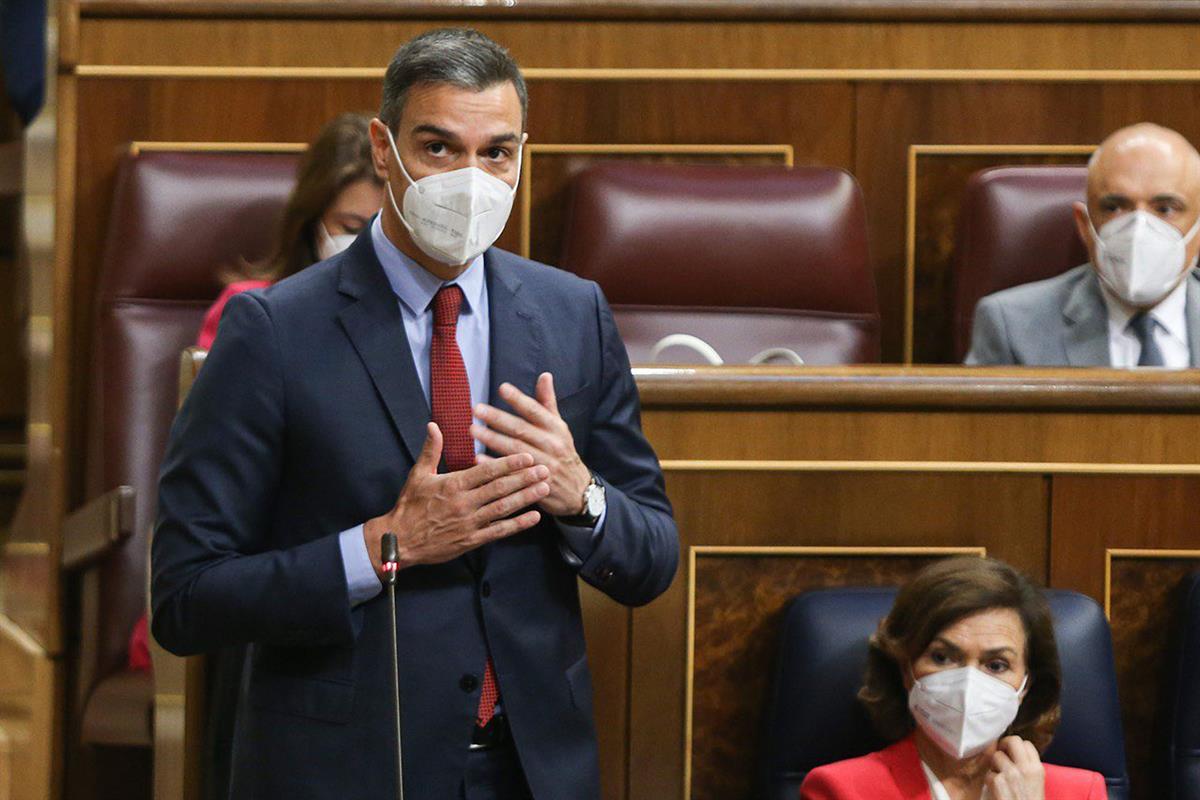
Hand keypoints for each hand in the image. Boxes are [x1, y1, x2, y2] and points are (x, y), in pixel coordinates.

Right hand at [362, 422, 549, 577]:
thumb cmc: (409, 506)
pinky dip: (518, 524)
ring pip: (503, 508)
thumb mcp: (418, 475)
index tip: (527, 455)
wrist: (400, 541)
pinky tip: (534, 516)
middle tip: (546, 469)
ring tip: (545, 488)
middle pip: (500, 488)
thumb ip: (430, 450)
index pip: (486, 471)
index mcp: (453, 485)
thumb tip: (433, 425)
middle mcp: (464, 503)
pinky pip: (499, 531)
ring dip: (526, 498)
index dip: (509, 463)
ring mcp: (469, 523)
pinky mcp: (471, 540)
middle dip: (525, 478)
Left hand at [471, 373, 590, 516]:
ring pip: (515, 451)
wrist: (578, 490)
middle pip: (521, 430)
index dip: (518, 399)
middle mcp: (551, 445)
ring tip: (472, 430)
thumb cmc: (563, 453)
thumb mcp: (560, 427)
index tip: (502, 388)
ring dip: (492, 440)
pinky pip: (512, 474)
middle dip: (498, 419)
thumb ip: (548, 402)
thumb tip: (544, 375)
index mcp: (556, 428)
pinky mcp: (536, 484)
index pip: (535, 411)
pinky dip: (496, 466)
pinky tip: (478, 458)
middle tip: (476, 409)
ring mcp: (545, 465)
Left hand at [985, 736, 1044, 799]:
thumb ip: (1027, 769)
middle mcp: (1026, 768)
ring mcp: (1012, 774)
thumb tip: (1012, 755)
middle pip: (1012, 740)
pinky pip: (989, 773)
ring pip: (996, 756)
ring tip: (999, 779)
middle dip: (1004, 746)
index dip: (1016, 748)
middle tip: (1001, 756)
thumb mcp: (1036, 785)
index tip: (1012, 755)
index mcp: (1038, 769)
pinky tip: (996, 791)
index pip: (1026, 744)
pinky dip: (990, 782)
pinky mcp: (998, 782)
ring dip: (994, 766)